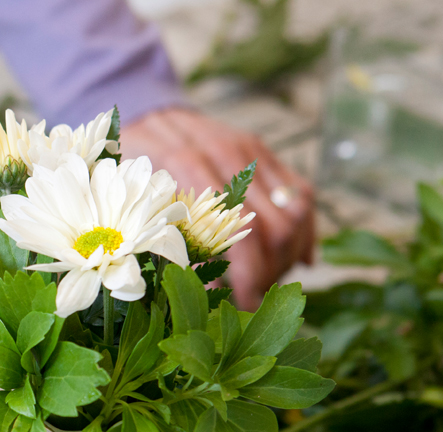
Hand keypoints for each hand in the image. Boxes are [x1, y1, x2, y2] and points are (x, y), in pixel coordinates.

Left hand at [121, 107, 313, 310]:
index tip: (246, 306)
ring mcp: (252, 151)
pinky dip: (306, 229)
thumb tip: (194, 294)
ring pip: (295, 211)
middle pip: (275, 229)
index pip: (240, 236)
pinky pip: (301, 192)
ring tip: (271, 280)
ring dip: (289, 254)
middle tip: (255, 298)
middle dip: (271, 273)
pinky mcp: (265, 151)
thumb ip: (163, 244)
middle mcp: (227, 155)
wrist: (146, 113)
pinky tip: (300, 260)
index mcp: (190, 168)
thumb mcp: (138, 206)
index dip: (249, 279)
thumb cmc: (136, 169)